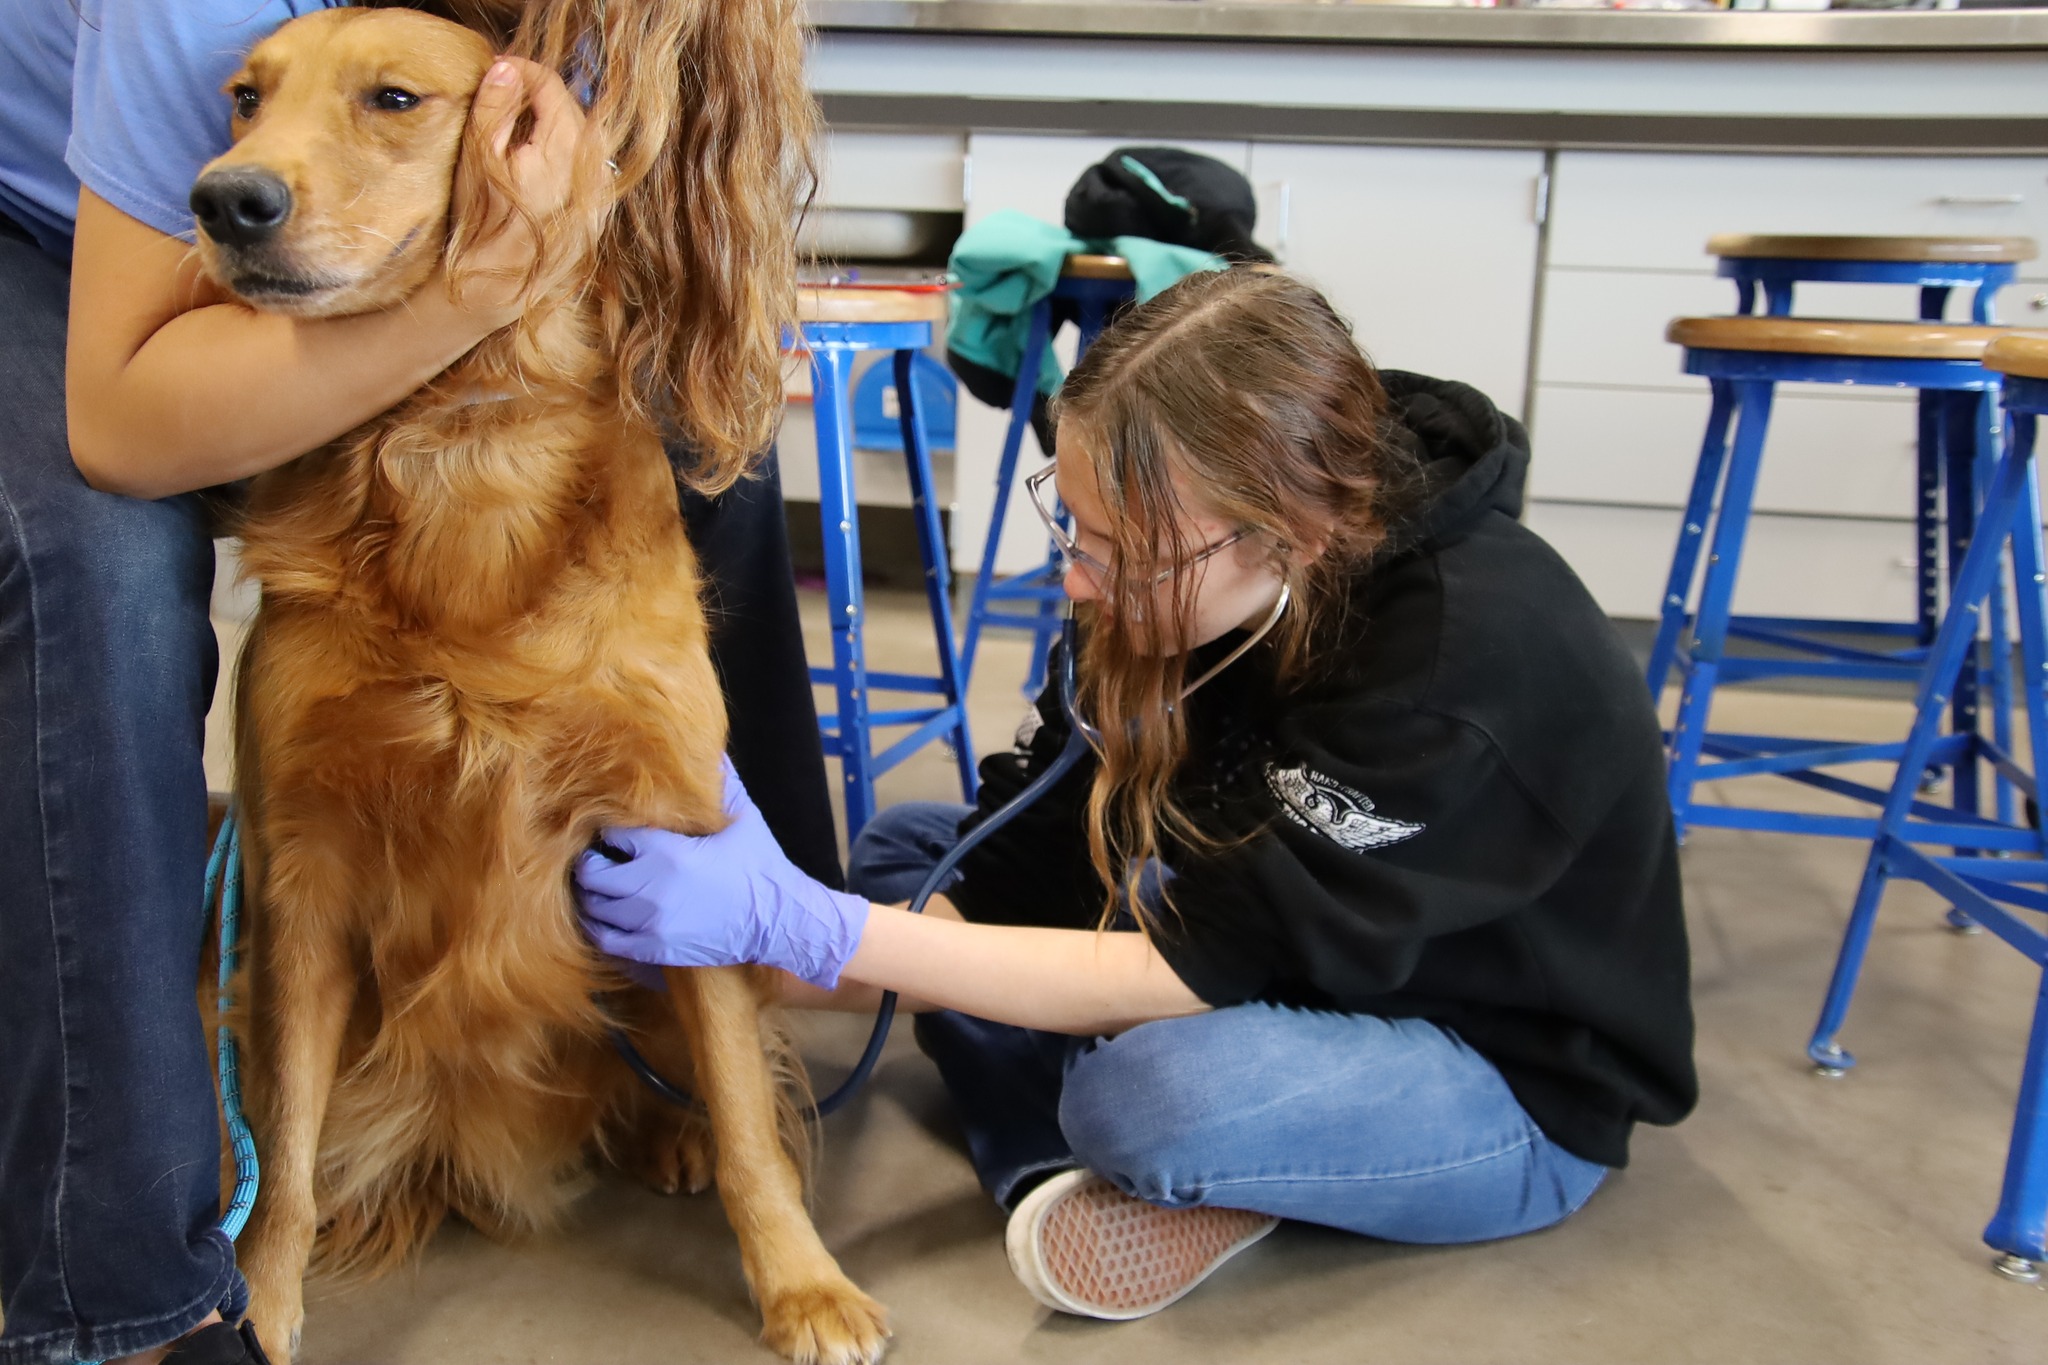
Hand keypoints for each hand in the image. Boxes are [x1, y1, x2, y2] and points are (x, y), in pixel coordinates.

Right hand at [452, 56, 595, 321]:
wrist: (494, 288)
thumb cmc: (478, 226)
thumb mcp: (478, 159)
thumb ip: (495, 108)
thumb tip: (507, 67)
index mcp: (561, 155)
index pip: (553, 90)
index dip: (525, 71)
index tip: (501, 69)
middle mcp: (590, 174)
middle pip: (574, 111)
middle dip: (541, 95)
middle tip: (507, 94)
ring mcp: (599, 196)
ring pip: (585, 138)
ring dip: (556, 123)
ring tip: (520, 126)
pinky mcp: (598, 214)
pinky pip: (589, 167)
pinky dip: (567, 153)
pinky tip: (538, 161)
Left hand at [576, 760, 871, 990]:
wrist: (777, 920)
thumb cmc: (759, 867)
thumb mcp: (743, 819)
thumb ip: (722, 782)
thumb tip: (711, 748)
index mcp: (669, 852)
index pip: (613, 835)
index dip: (610, 830)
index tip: (615, 830)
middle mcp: (651, 888)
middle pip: (590, 873)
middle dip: (592, 862)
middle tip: (601, 858)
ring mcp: (650, 923)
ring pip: (592, 907)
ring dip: (592, 894)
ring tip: (603, 885)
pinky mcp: (653, 949)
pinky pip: (605, 939)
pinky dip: (599, 926)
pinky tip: (607, 915)